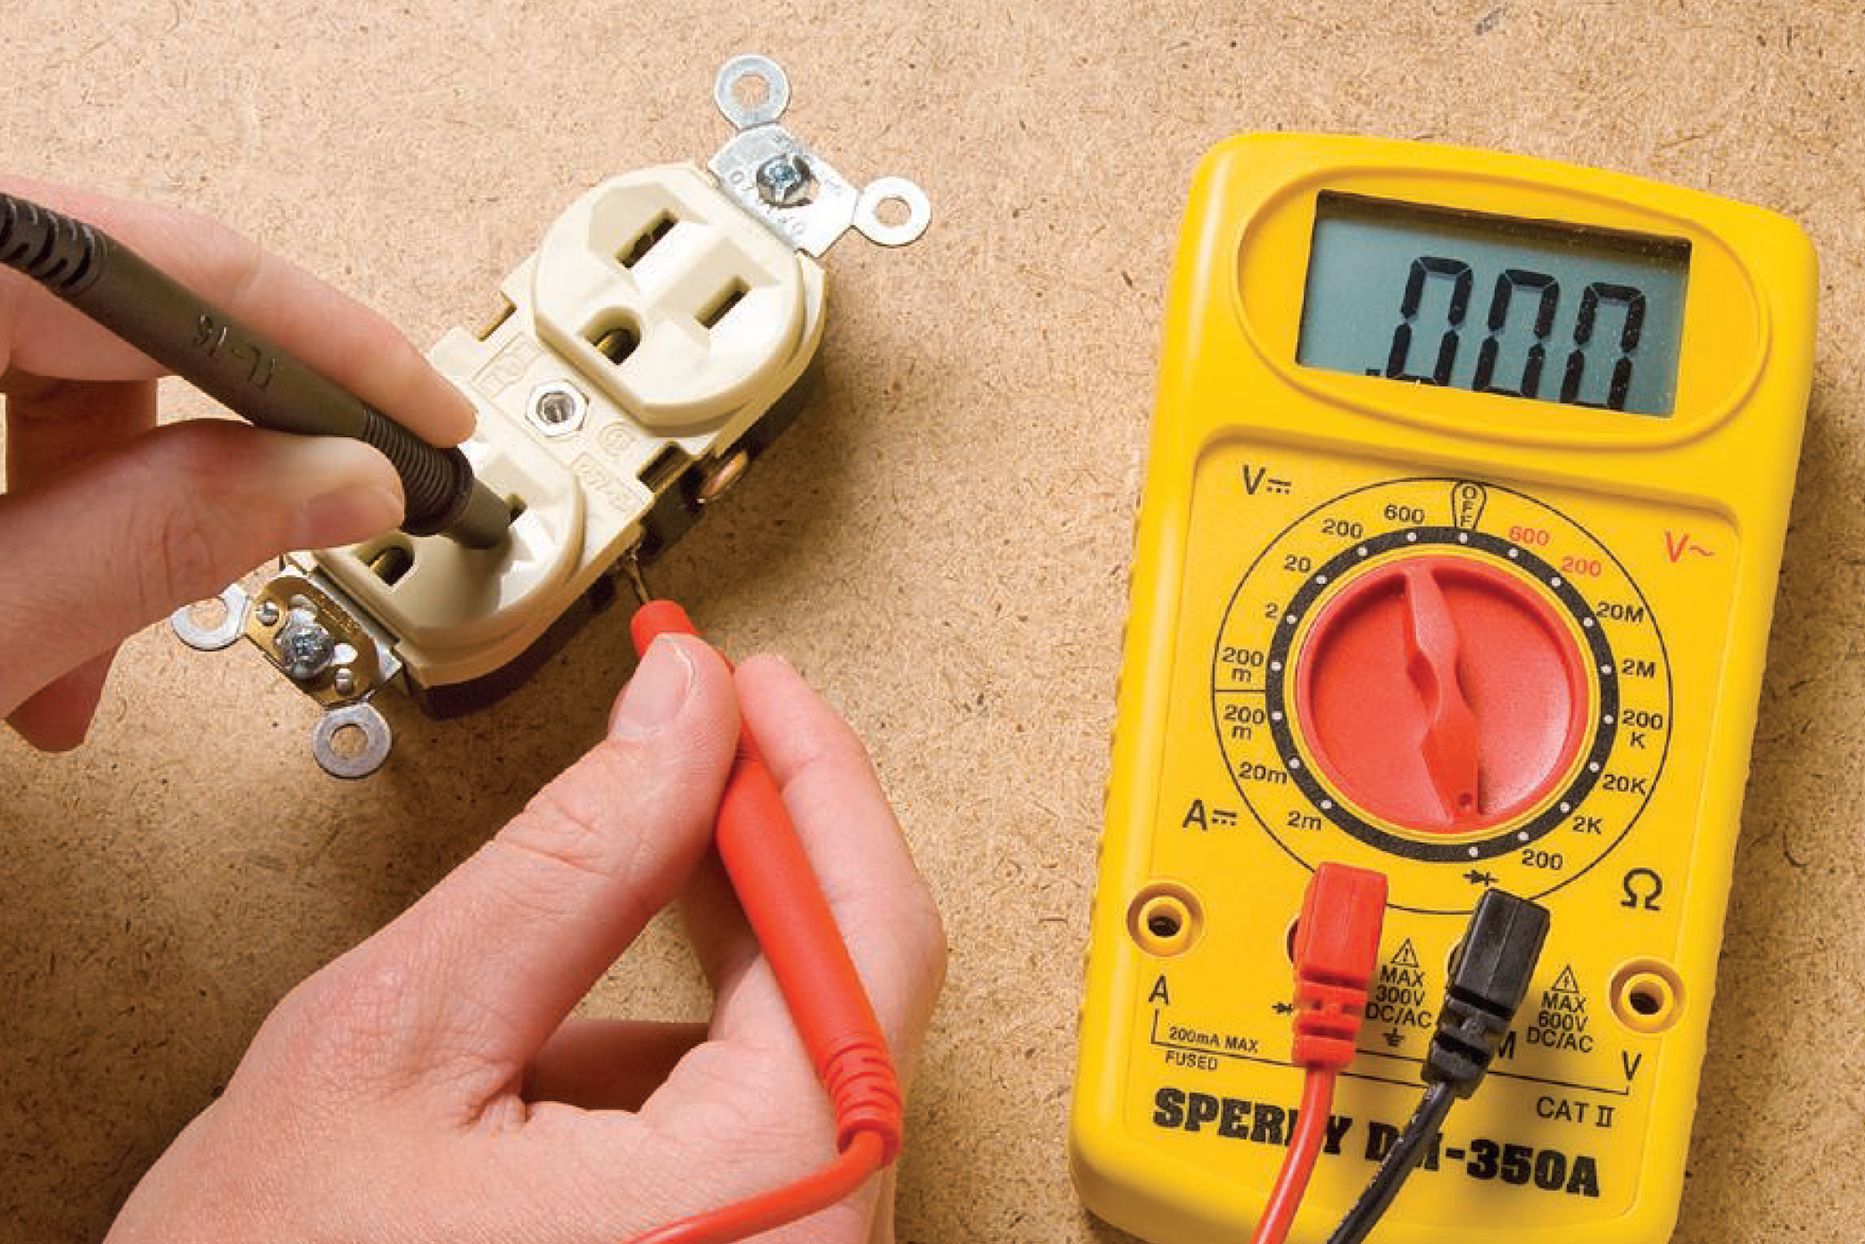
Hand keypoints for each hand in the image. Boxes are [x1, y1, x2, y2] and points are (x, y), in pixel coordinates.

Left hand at [0, 176, 474, 749]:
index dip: (337, 348)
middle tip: (293, 544)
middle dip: (216, 456)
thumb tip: (338, 482)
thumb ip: (152, 544)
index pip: (183, 272)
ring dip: (116, 506)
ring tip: (97, 656)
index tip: (430, 416)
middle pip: (128, 313)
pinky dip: (41, 497)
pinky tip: (36, 616)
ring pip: (59, 354)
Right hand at [104, 636, 947, 1243]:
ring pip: (791, 1062)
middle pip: (847, 990)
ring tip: (571, 970)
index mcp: (750, 1198)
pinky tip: (559, 1083)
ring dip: (696, 979)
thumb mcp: (397, 1035)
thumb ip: (573, 855)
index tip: (760, 691)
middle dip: (750, 858)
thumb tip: (685, 711)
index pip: (866, 936)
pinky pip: (755, 1138)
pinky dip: (674, 1071)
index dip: (814, 780)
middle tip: (694, 748)